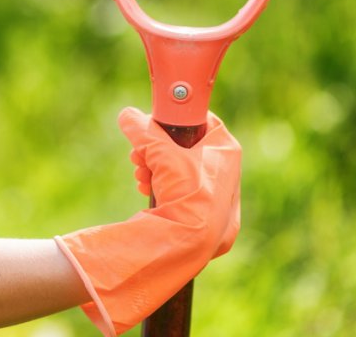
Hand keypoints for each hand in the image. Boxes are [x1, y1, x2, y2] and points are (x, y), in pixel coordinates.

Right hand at [119, 107, 240, 256]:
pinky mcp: (207, 218)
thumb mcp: (160, 152)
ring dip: (154, 170)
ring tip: (141, 176)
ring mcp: (219, 196)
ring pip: (179, 171)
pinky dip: (162, 190)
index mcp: (225, 148)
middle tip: (138, 155)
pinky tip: (147, 192)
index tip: (153, 124)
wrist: (194, 240)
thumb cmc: (187, 190)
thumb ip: (142, 130)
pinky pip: (181, 194)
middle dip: (155, 150)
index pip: (200, 121)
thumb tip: (127, 116)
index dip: (174, 121)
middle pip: (184, 148)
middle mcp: (227, 170)